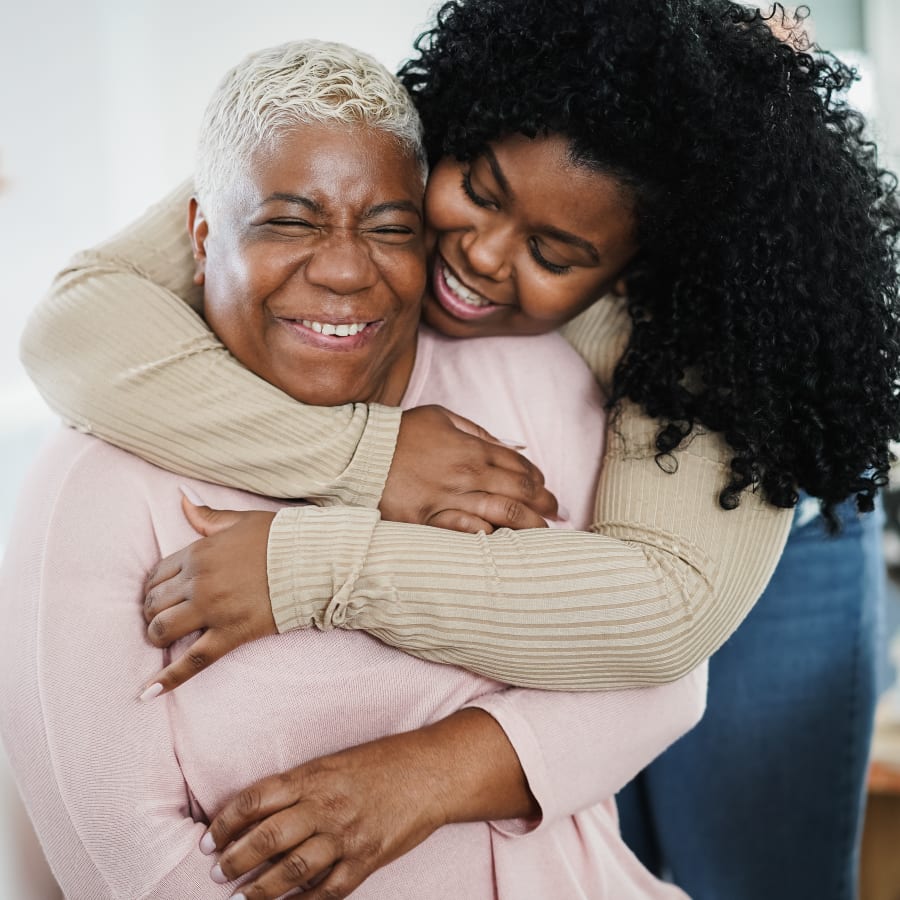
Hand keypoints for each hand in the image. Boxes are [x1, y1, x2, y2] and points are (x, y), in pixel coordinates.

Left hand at [140, 494, 276, 697]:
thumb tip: (183, 500)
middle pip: (155, 603)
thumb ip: (208, 516)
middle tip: (163, 618)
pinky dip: (168, 679)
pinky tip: (148, 693)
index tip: (160, 595)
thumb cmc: (280, 538)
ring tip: (163, 640)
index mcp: (198, 552)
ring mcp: (213, 610)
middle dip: (153, 613)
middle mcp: (199, 582)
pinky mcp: (231, 634)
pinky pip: (193, 660)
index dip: (154, 588)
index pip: (157, 574)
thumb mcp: (241, 521)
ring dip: (157, 637)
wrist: (313, 560)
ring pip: (164, 630)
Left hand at [201, 729, 450, 899]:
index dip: (227, 821)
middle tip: (218, 871)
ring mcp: (346, 835)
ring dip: (261, 888)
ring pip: (292, 869)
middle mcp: (325, 805)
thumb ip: (299, 785)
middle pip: (268, 837)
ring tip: (243, 897)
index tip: (210, 838)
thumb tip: (258, 811)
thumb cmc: (380, 762)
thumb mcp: (334, 762)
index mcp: (313, 776)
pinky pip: (328, 891)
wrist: (430, 771)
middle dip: (235, 858)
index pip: (256, 799)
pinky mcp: (366, 859)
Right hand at [381, 404, 559, 532]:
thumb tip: (508, 446)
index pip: (519, 467)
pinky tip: (502, 542)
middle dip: (544, 505)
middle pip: (519, 493)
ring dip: (528, 526)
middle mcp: (466, 474)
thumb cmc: (400, 433)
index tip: (544, 490)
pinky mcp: (426, 521)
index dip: (538, 481)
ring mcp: (447, 499)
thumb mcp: (440, 416)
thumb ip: (476, 431)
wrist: (358, 453)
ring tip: (541, 536)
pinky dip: (488, 537)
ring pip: (502, 515)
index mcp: (471, 449)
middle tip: (556, 515)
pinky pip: (464, 532)